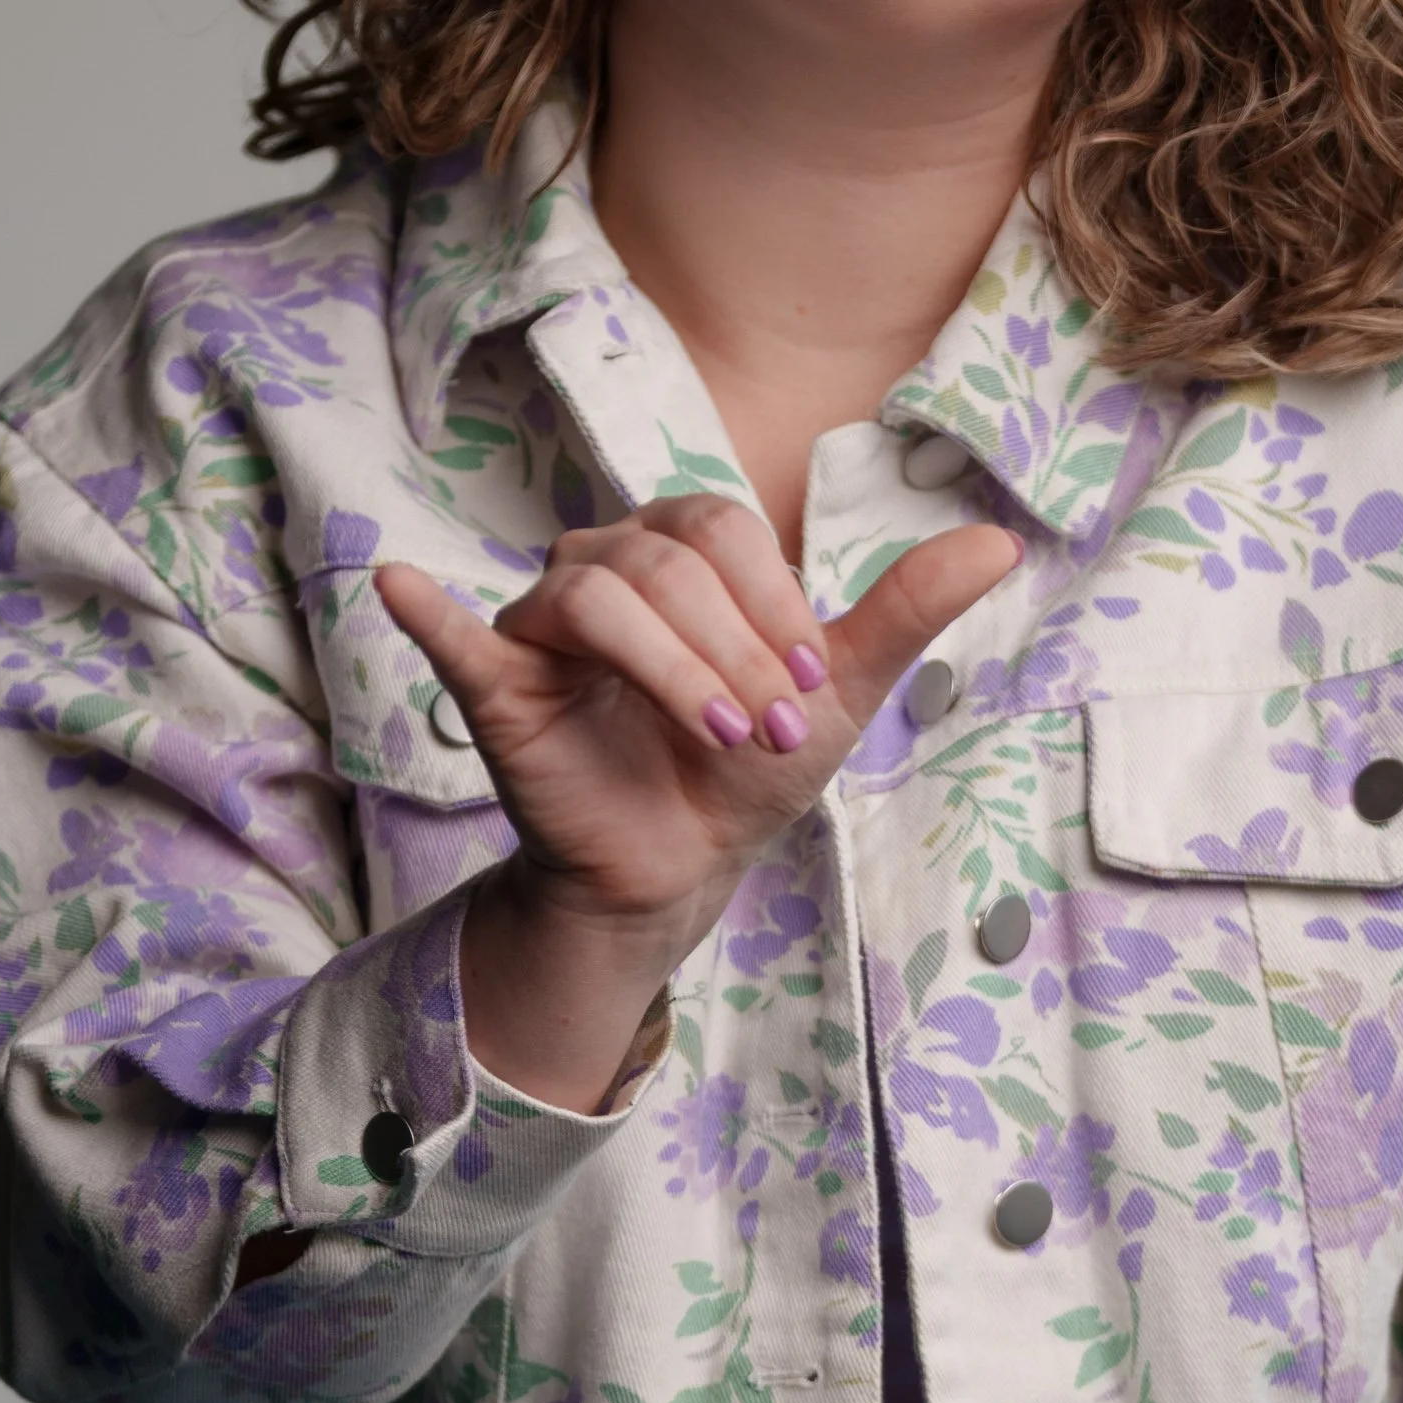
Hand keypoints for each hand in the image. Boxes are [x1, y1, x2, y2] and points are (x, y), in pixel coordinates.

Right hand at [374, 497, 1018, 1110]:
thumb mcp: (837, 692)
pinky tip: (399, 583)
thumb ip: (906, 611)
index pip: (724, 535)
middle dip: (727, 651)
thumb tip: (1004, 542)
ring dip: (664, 666)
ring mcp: (543, 622)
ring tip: (708, 733)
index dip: (769, 610)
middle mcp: (607, 565)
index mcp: (683, 548)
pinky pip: (455, 634)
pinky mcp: (497, 685)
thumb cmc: (749, 764)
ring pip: (595, 592)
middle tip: (760, 733)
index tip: (799, 695)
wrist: (685, 867)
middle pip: (661, 562)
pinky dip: (426, 610)